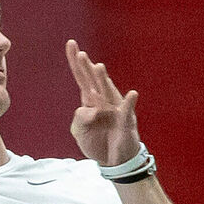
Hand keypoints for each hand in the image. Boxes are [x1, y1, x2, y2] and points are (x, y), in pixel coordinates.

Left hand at [65, 39, 140, 166]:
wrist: (114, 160)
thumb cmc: (97, 142)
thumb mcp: (79, 132)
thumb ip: (79, 119)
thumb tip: (88, 109)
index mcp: (90, 100)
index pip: (82, 77)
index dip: (76, 62)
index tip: (71, 43)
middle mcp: (103, 100)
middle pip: (93, 81)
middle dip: (86, 68)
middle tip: (80, 54)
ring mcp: (115, 109)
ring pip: (108, 92)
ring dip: (102, 80)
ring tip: (98, 67)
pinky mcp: (125, 122)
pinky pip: (127, 112)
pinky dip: (129, 104)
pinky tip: (132, 94)